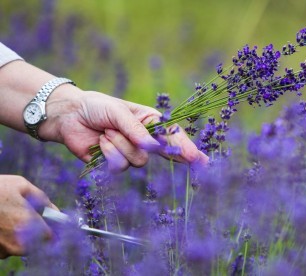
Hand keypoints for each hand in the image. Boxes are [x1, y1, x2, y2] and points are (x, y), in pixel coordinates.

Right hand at [0, 175, 56, 258]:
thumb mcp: (21, 186)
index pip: (51, 237)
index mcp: (28, 224)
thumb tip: (55, 211)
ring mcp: (4, 249)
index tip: (53, 222)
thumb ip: (43, 200)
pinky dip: (9, 239)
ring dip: (23, 236)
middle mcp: (17, 241)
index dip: (54, 229)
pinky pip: (8, 248)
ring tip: (14, 218)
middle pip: (38, 244)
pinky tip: (4, 224)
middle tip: (32, 217)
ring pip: (22, 247)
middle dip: (39, 232)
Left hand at [40, 88, 207, 171]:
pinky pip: (120, 165)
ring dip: (120, 144)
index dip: (188, 149)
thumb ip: (136, 129)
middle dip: (161, 149)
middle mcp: (145, 140)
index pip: (174, 138)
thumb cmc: (98, 107)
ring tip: (107, 131)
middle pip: (160, 153)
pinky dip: (108, 152)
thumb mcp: (119, 111)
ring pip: (138, 160)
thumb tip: (151, 146)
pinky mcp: (115, 164)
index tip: (199, 160)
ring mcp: (131, 153)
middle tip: (181, 155)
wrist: (70, 116)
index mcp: (152, 123)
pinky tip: (100, 142)